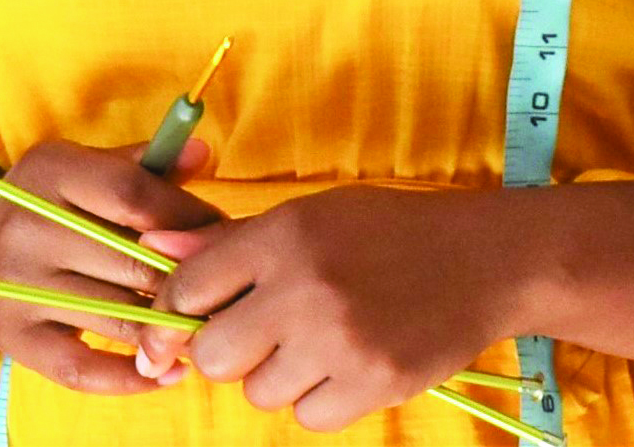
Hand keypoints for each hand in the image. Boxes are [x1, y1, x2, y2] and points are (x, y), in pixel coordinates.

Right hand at [0, 135, 224, 395]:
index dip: (186, 215)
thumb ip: (143, 164)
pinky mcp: (15, 340)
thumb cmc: (47, 203)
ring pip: (115, 316)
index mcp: (50, 172)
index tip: (221, 231)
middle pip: (128, 259)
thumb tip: (203, 152)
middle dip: (186, 275)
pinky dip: (130, 377)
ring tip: (208, 325)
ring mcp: (18, 289)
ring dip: (168, 326)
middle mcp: (28, 228)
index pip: (131, 195)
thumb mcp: (81, 167)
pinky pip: (81, 369)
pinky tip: (170, 372)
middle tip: (224, 285)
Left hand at [136, 186, 513, 430]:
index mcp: (284, 235)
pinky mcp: (372, 386)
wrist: (480, 260)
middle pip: (212, 354)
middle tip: (257, 332)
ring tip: (314, 340)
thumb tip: (153, 254)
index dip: (178, 309)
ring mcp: (339, 342)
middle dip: (224, 350)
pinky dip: (317, 399)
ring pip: (258, 392)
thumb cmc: (386, 230)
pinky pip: (306, 418)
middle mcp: (305, 288)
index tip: (188, 316)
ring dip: (275, 374)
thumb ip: (230, 242)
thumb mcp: (310, 215)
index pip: (189, 287)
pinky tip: (344, 362)